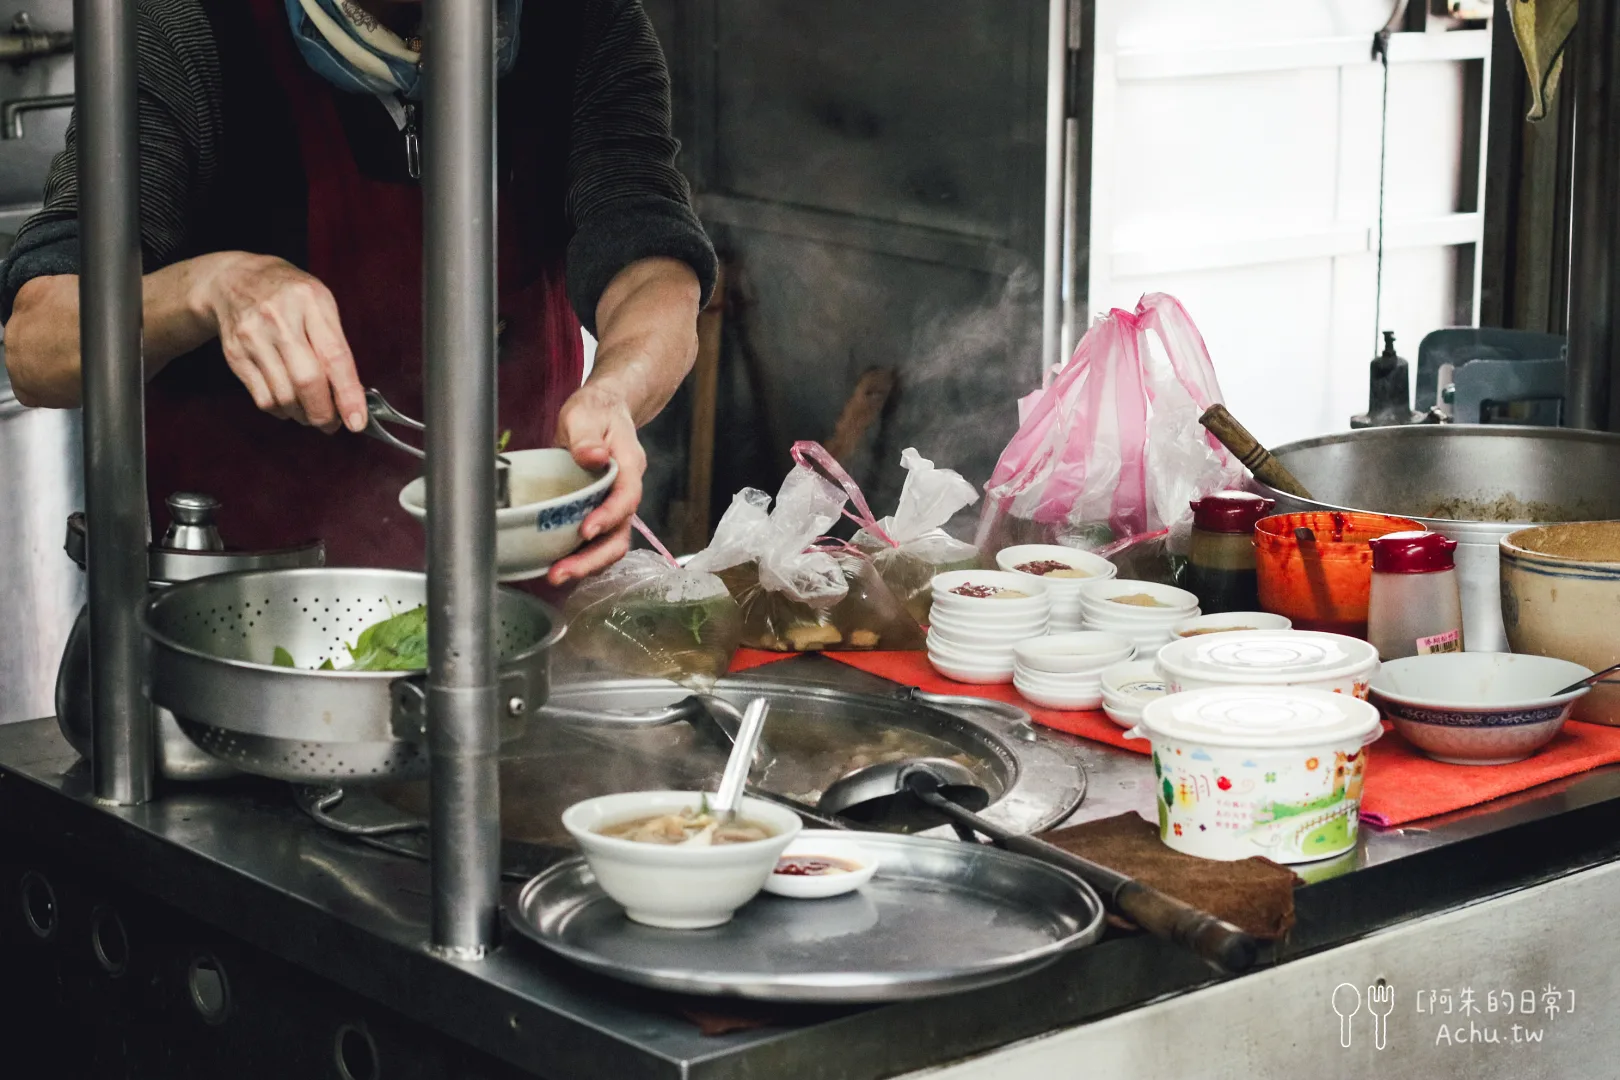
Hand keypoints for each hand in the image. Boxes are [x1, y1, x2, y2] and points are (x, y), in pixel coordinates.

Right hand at [190, 252, 366, 432]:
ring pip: (283, 396)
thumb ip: (335, 344)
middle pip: (306, 381)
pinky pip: (262, 398)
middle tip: (333, 423)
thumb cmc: (289, 295)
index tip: (357, 421)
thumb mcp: (320, 303)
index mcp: (310, 302)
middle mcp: (279, 318)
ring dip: (303, 415)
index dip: (348, 394)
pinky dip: (281, 410)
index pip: (334, 356)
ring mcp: (253, 337)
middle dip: (324, 413)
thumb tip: (350, 393)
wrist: (235, 279)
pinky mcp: (235, 355)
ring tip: (312, 412)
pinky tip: (289, 404)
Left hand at [548, 382, 646, 584]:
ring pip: (609, 544)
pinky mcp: (597, 513)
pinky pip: (594, 542)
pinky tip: (553, 564)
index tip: (585, 531)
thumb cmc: (595, 412)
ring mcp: (612, 506)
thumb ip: (587, 436)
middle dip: (593, 558)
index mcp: (629, 467)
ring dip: (585, 564)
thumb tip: (593, 457)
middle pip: (620, 534)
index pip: (627, 498)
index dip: (609, 517)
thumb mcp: (585, 414)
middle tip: (562, 571)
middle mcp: (626, 492)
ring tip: (554, 575)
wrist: (602, 412)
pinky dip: (577, 557)